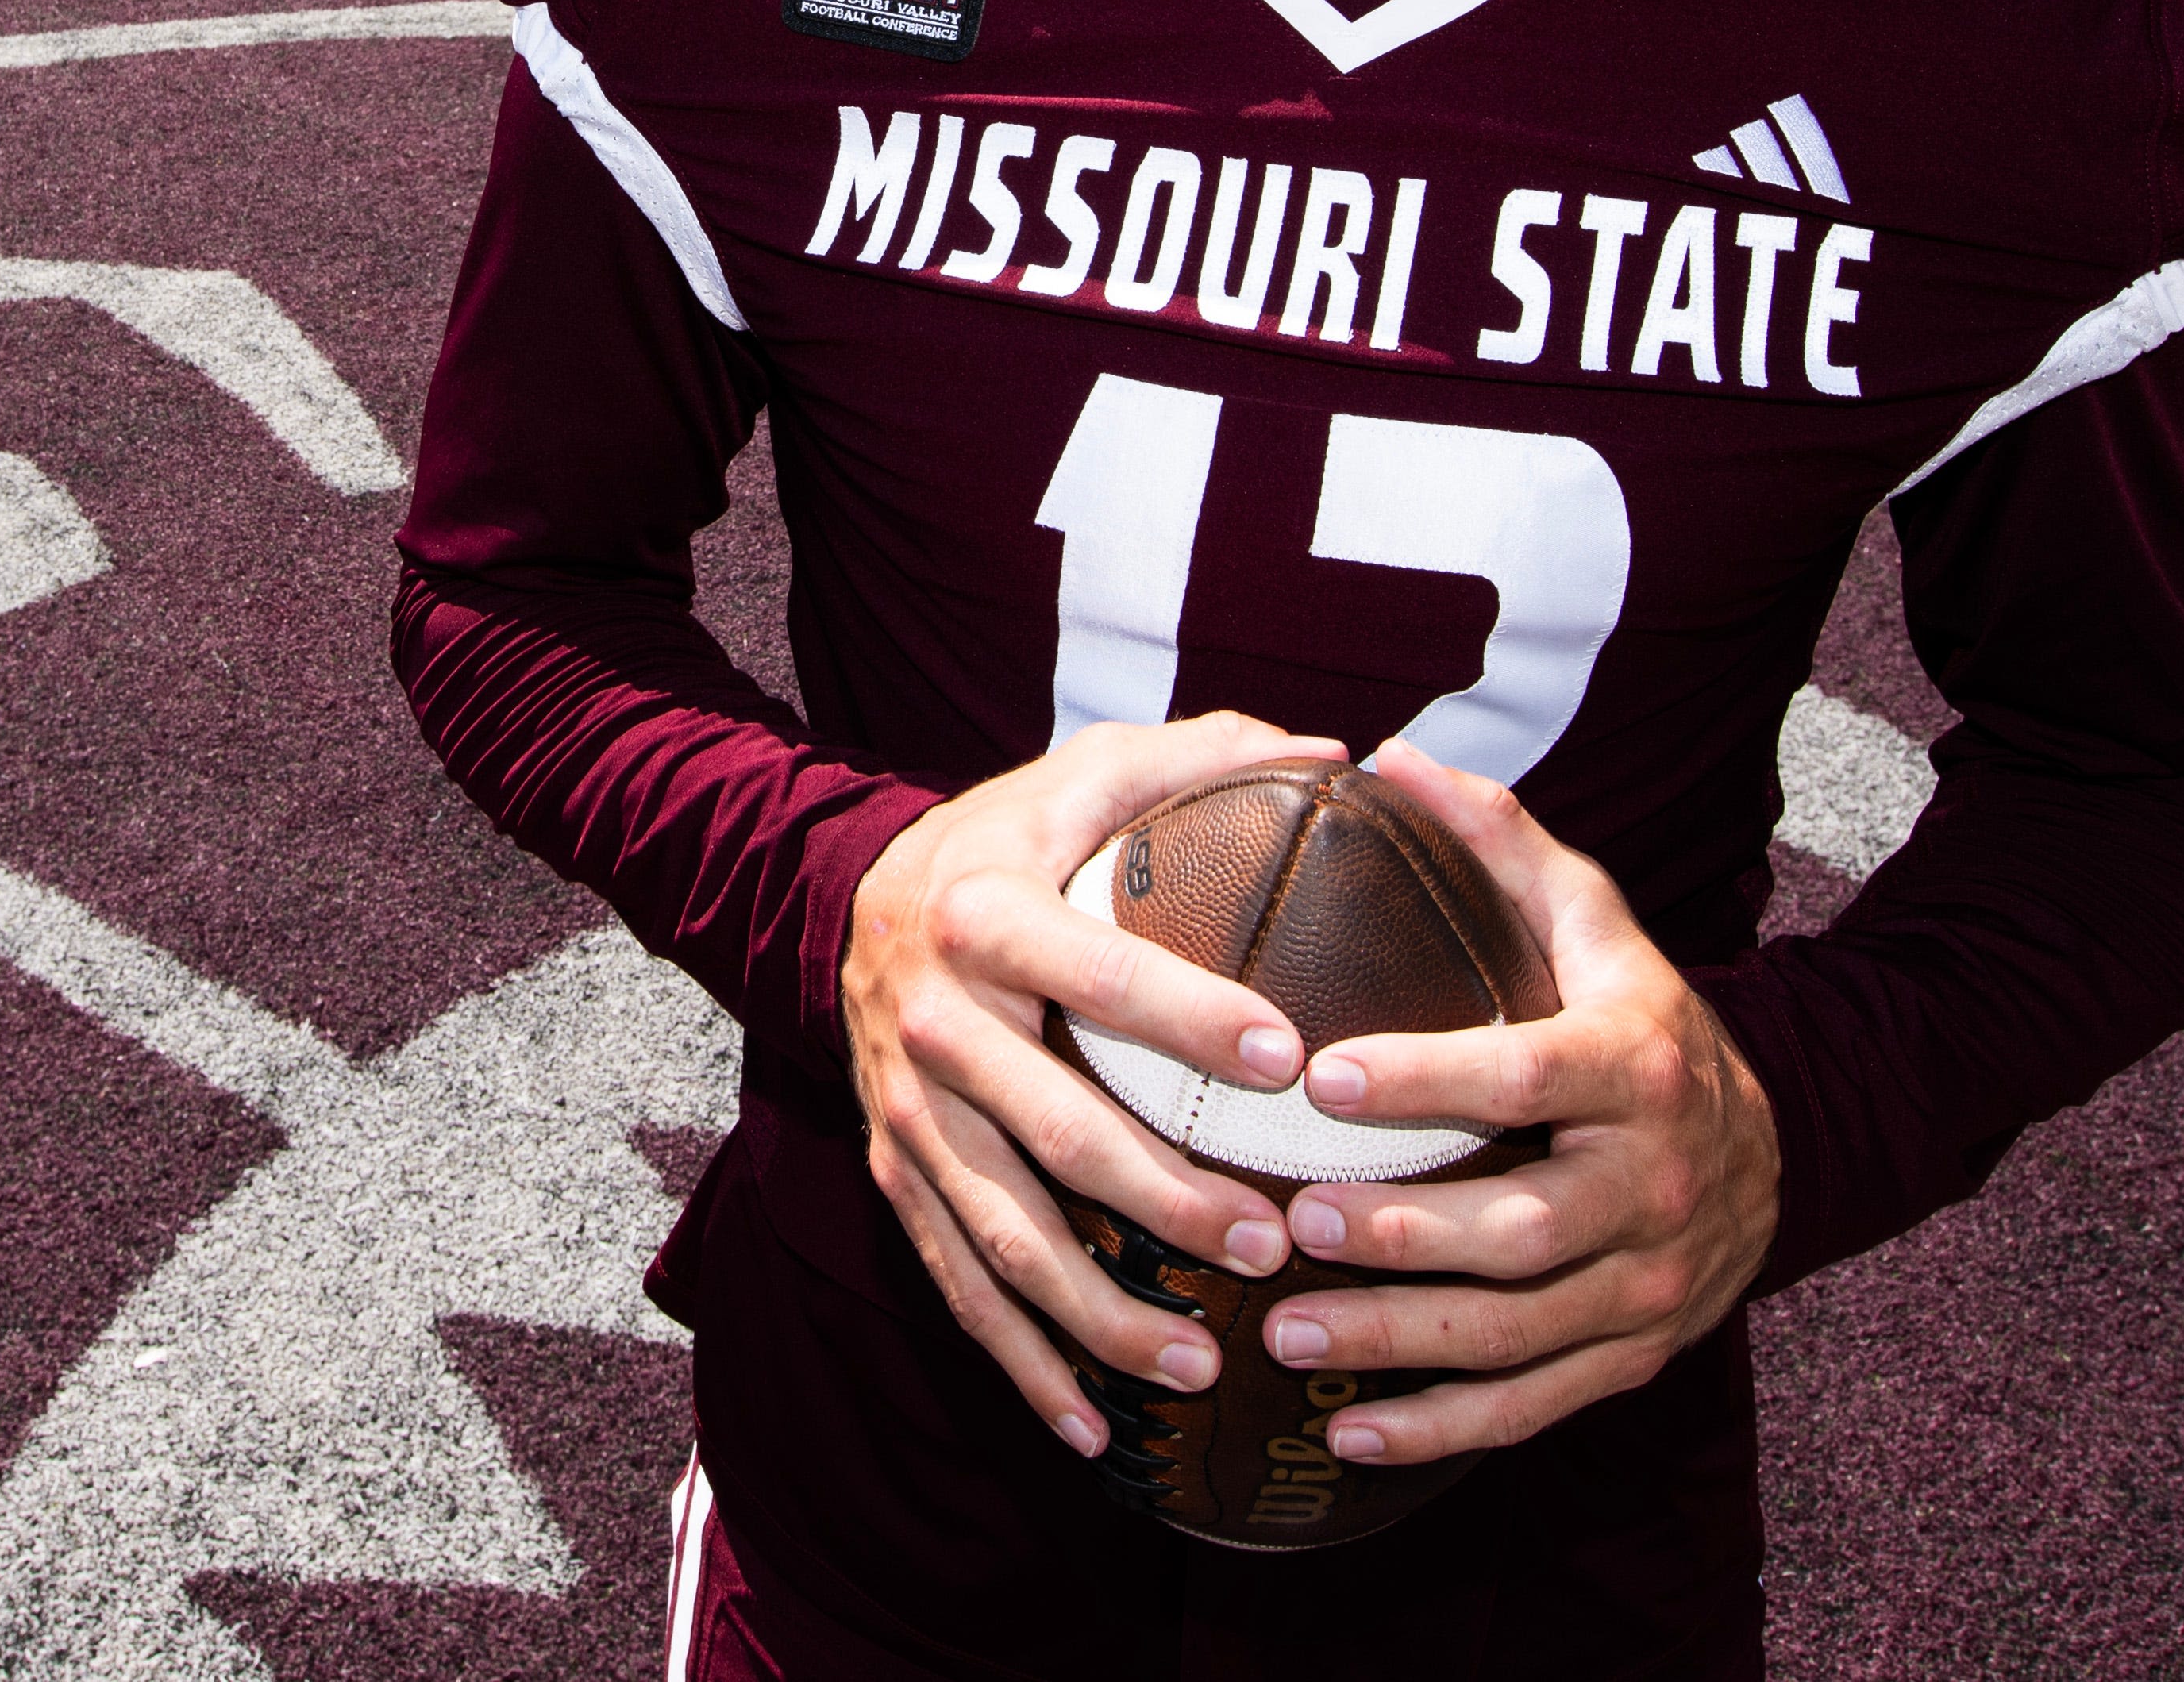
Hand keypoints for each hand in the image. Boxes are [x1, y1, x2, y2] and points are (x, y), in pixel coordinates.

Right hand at [842, 712, 1345, 1457]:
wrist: (842, 895)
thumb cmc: (1007, 837)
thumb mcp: (1087, 770)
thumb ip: (1204, 757)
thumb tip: (1342, 753)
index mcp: (986, 911)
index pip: (1099, 969)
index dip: (1191, 1016)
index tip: (1291, 1059)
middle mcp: (936, 1018)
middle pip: (1057, 1129)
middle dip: (1166, 1201)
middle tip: (1271, 1245)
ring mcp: (908, 1112)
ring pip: (1006, 1235)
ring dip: (1100, 1314)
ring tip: (1202, 1363)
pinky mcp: (895, 1177)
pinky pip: (958, 1287)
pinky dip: (1021, 1366)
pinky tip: (1091, 1429)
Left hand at [1259, 736, 1777, 1465]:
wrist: (1768, 1142)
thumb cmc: (1636, 1013)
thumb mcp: (1590, 917)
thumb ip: (1497, 841)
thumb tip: (1390, 755)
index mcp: (1637, 1066)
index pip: (1526, 1074)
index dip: (1428, 1079)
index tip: (1324, 1077)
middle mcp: (1654, 1181)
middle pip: (1525, 1229)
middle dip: (1404, 1237)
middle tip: (1292, 1227)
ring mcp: (1649, 1282)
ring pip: (1520, 1332)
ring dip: (1400, 1343)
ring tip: (1286, 1330)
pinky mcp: (1634, 1354)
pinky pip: (1533, 1407)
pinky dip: (1440, 1430)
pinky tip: (1347, 1433)